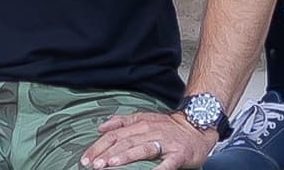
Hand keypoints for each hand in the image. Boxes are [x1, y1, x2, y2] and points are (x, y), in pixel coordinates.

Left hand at [81, 109, 215, 168]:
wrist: (197, 126)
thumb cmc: (168, 127)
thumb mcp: (144, 119)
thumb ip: (122, 122)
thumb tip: (100, 127)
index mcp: (140, 125)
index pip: (114, 135)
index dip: (99, 146)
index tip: (86, 158)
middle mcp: (150, 131)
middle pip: (124, 142)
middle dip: (106, 154)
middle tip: (93, 165)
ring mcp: (165, 143)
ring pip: (141, 149)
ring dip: (125, 157)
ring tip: (111, 164)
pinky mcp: (178, 154)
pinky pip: (167, 164)